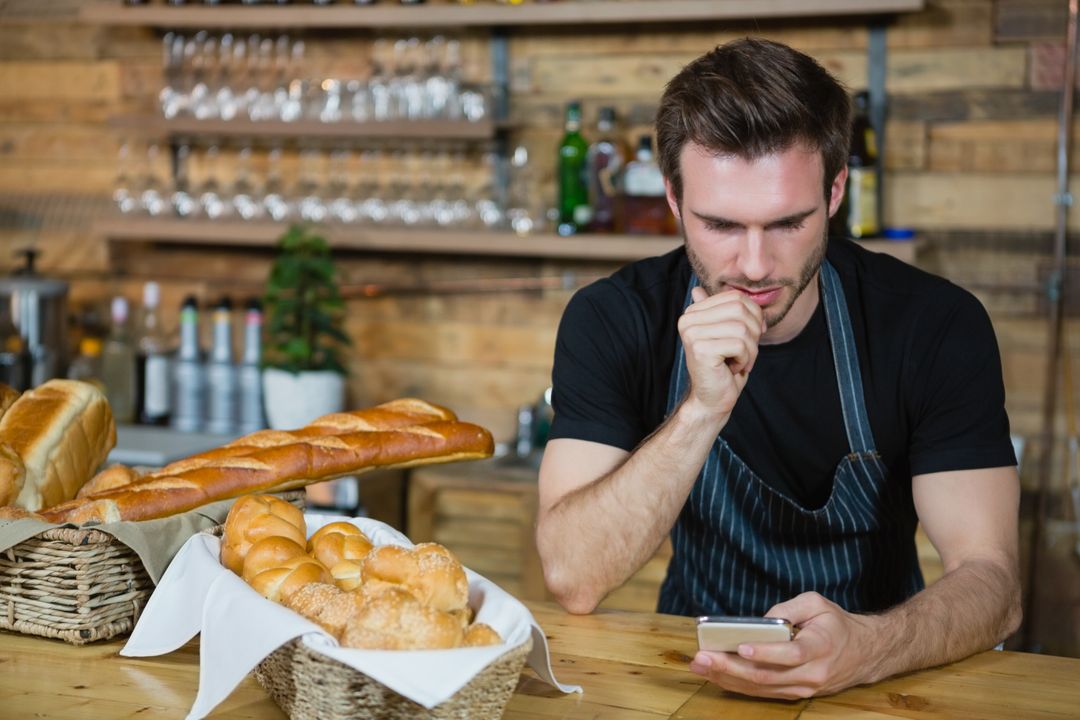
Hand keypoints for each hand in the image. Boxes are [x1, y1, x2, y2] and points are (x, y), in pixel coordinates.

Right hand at [677, 287, 764, 420]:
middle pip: (741, 309)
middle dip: (754, 332)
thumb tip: (700, 289)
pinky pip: (739, 345)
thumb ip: (723, 311)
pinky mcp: (700, 349)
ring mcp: (692, 334)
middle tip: (746, 351)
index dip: (753, 315)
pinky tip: (733, 368)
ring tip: (739, 361)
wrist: (712, 398)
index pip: (736, 297)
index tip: (749, 336)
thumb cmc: (723, 366)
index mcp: (693, 312)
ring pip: (742, 328)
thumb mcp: (727, 333)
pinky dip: (745, 359)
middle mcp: (688, 320)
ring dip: (750, 350)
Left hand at [688, 592, 880, 698]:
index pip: (791, 654)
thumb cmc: (836, 624)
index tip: (740, 647)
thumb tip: (760, 621)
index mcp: (821, 647)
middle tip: (703, 657)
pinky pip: (762, 692)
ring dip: (727, 678)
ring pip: (760, 688)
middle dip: (730, 667)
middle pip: (767, 676)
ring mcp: (803, 688)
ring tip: (700, 665)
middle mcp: (812, 673)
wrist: (863, 654)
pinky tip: (715, 674)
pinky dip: (736, 684)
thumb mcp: (817, 603)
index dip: (766, 652)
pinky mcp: (794, 694)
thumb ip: (789, 608)